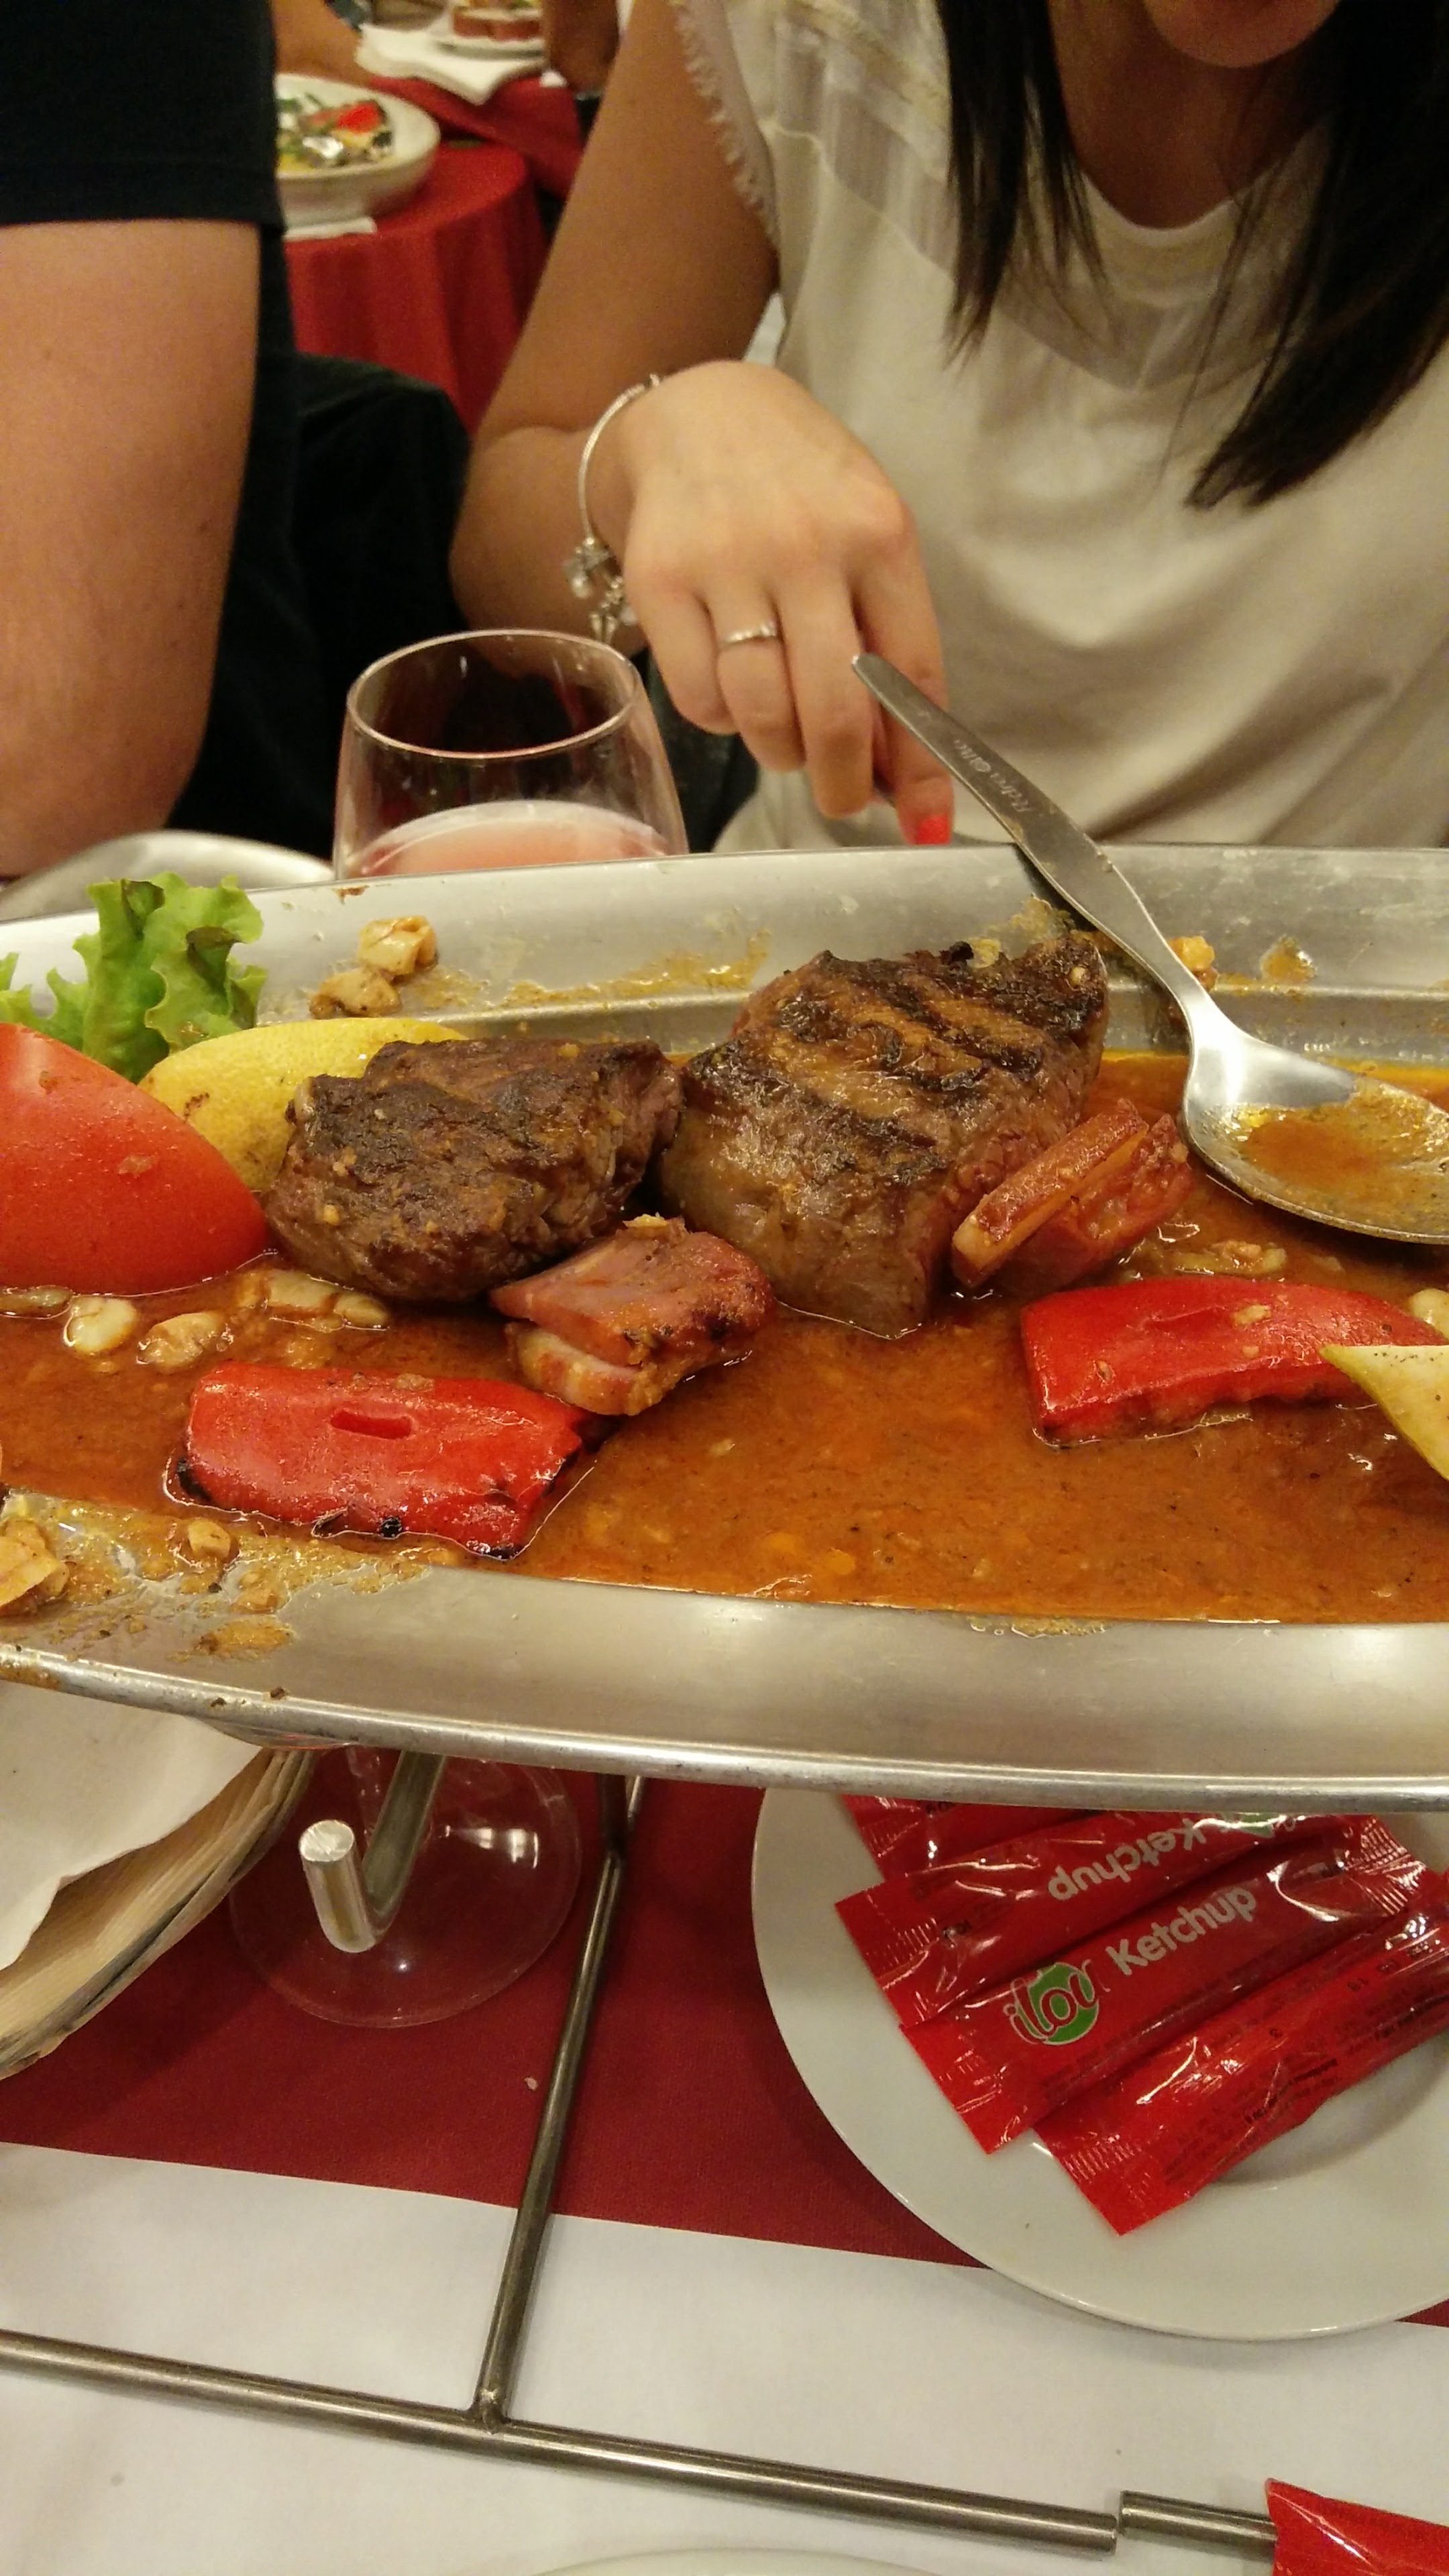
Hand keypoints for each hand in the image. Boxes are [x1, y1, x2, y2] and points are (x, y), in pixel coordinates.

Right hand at [598, 363, 952, 840]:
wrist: (699, 412)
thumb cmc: (800, 489)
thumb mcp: (865, 538)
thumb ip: (886, 642)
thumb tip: (900, 770)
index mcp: (878, 533)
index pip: (911, 674)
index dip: (922, 764)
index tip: (925, 822)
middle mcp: (804, 544)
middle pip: (834, 712)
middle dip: (844, 782)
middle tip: (843, 799)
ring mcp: (726, 561)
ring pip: (760, 714)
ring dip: (779, 752)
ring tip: (784, 736)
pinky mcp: (659, 580)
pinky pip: (700, 698)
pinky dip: (722, 719)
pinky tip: (732, 685)